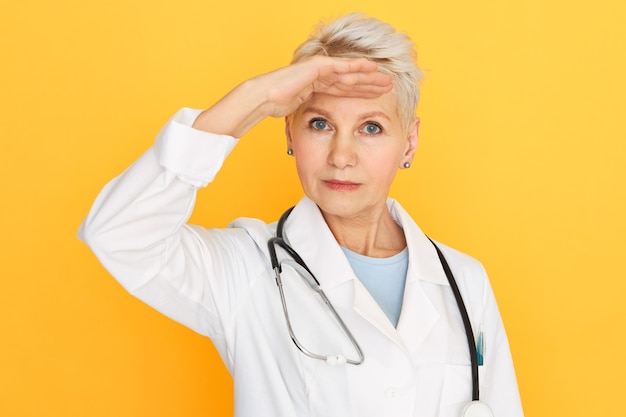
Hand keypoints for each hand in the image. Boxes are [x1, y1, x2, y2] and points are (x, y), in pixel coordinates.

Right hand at [261, 55, 392, 116]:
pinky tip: (371, 67)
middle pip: (351, 80)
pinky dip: (356, 66)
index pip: (345, 90)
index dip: (362, 93)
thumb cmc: (276, 107)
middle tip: (388, 87)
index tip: (378, 98)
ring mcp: (318, 69)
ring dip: (368, 76)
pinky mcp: (317, 65)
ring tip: (385, 79)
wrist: (264, 97)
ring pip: (349, 73)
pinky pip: (340, 66)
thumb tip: (325, 132)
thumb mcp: (302, 114)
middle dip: (370, 83)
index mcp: (317, 87)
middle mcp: (320, 76)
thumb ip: (314, 117)